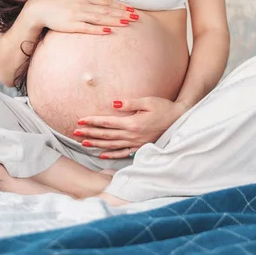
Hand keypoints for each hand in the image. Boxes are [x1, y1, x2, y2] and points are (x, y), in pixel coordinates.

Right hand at [29, 0, 137, 34]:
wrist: (39, 9)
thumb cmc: (56, 3)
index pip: (106, 1)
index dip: (120, 5)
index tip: (131, 9)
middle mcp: (82, 5)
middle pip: (106, 9)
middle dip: (122, 13)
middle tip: (135, 17)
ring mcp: (77, 15)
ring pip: (100, 18)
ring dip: (114, 20)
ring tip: (127, 23)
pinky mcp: (71, 26)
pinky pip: (87, 28)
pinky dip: (98, 29)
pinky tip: (109, 30)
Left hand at [74, 97, 189, 158]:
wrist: (179, 120)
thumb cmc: (164, 108)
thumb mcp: (148, 101)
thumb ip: (130, 103)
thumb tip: (113, 104)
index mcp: (132, 123)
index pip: (107, 123)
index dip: (93, 121)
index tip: (80, 120)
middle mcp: (132, 135)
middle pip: (106, 135)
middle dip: (89, 133)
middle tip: (75, 132)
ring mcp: (136, 143)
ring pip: (112, 145)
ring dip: (96, 144)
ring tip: (83, 143)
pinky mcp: (140, 147)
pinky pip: (123, 153)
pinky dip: (111, 154)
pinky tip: (101, 154)